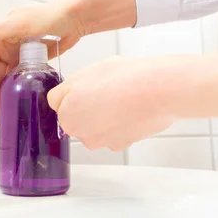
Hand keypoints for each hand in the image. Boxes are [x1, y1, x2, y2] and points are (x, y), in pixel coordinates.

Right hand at [0, 0, 84, 125]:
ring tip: (8, 113)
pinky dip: (17, 90)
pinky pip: (19, 78)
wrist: (75, 18)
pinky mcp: (31, 61)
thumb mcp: (20, 24)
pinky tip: (21, 102)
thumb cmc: (49, 16)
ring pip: (5, 79)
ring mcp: (18, 55)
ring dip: (5, 96)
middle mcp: (5, 48)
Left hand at [47, 44, 217, 151]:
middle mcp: (81, 134)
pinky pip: (114, 132)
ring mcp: (102, 141)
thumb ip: (67, 89)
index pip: (58, 103)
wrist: (159, 90)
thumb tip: (61, 98)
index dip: (73, 91)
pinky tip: (130, 109)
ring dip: (104, 115)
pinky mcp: (122, 144)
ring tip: (121, 97)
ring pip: (96, 125)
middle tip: (106, 90)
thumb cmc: (125, 78)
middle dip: (86, 106)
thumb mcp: (86, 72)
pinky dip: (120, 123)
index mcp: (67, 115)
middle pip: (77, 117)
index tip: (86, 86)